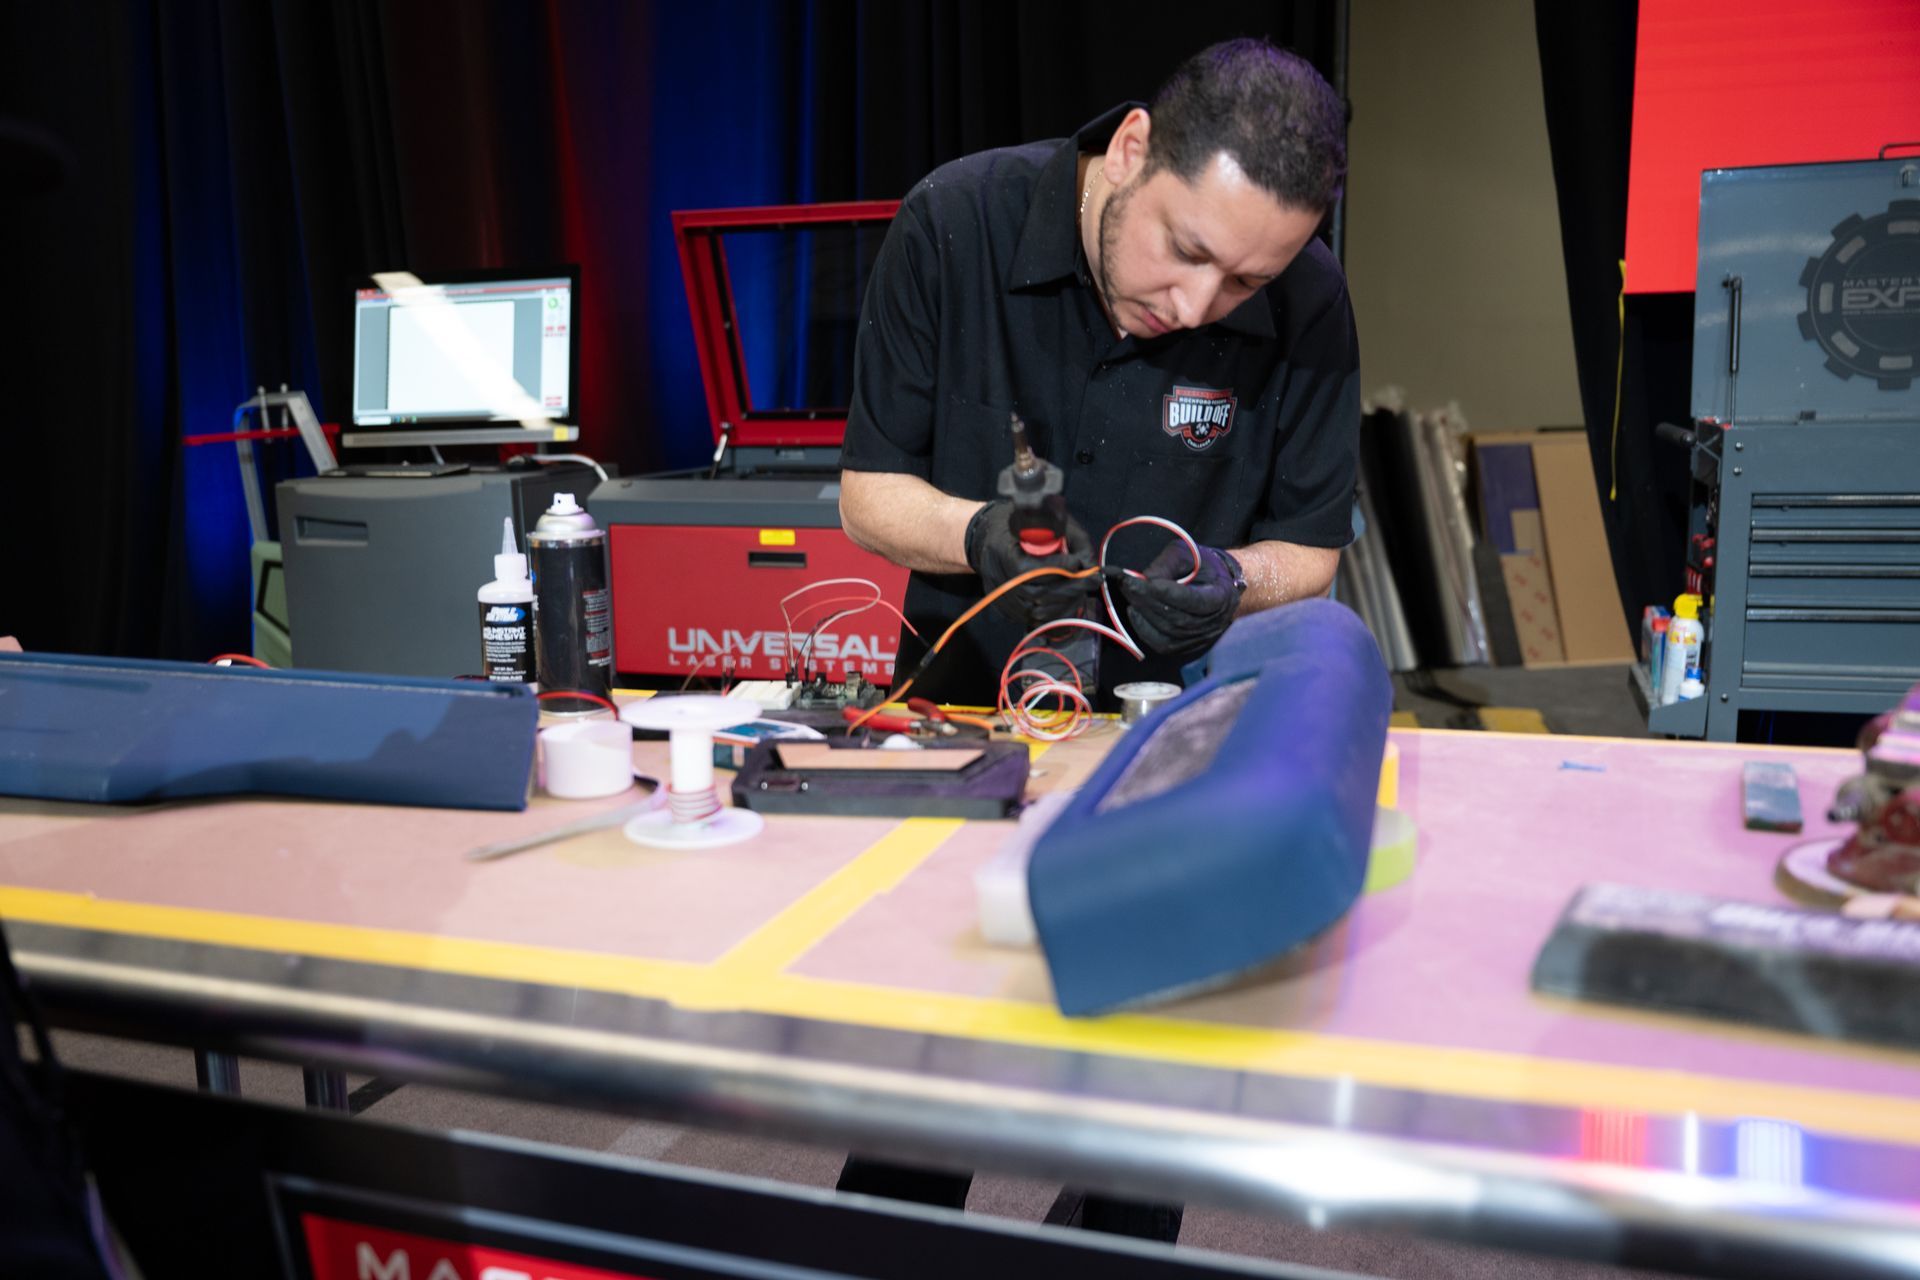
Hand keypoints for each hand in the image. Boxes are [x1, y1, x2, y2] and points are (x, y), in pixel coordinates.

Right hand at [965, 500, 1093, 625]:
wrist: (988, 539)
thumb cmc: (1021, 527)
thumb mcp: (1047, 521)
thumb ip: (1071, 540)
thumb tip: (1090, 566)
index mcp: (1003, 552)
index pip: (1031, 569)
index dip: (1058, 568)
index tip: (1077, 562)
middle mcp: (999, 579)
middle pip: (1038, 594)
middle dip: (1070, 588)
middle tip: (1091, 579)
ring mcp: (1002, 598)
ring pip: (1038, 611)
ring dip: (1065, 603)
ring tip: (1082, 589)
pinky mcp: (1007, 610)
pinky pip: (1034, 619)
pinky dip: (1055, 612)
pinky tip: (1068, 600)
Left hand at [1118, 542, 1245, 655]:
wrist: (1213, 584)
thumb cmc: (1200, 565)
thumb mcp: (1187, 554)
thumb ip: (1167, 564)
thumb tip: (1143, 578)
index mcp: (1222, 596)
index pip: (1197, 601)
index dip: (1172, 594)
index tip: (1149, 582)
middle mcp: (1214, 623)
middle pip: (1179, 618)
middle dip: (1149, 600)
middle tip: (1127, 583)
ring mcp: (1200, 638)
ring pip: (1168, 632)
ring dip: (1144, 612)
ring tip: (1128, 592)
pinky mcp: (1185, 646)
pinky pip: (1162, 644)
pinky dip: (1144, 629)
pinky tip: (1134, 611)